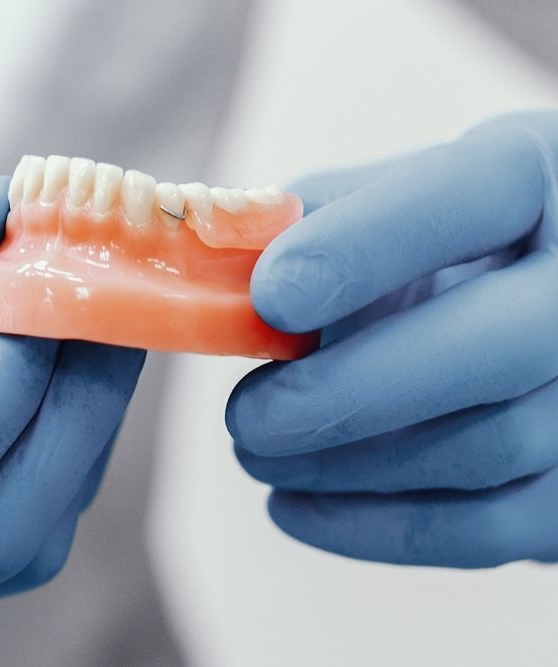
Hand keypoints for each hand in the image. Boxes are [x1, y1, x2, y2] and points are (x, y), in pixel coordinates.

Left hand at [227, 111, 557, 567]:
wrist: (543, 297)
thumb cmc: (449, 239)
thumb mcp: (400, 195)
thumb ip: (319, 217)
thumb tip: (223, 266)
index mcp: (539, 177)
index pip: (462, 196)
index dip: (359, 249)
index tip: (269, 298)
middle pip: (488, 349)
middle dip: (346, 392)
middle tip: (246, 415)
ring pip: (486, 448)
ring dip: (347, 465)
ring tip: (257, 454)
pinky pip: (491, 527)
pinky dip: (377, 528)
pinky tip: (294, 506)